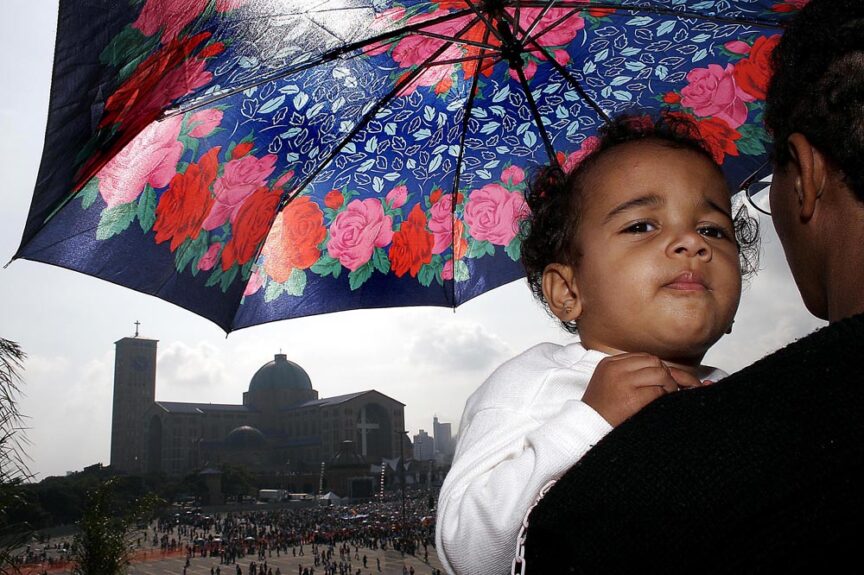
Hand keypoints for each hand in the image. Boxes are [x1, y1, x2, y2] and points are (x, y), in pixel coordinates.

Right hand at [581, 352, 703, 426]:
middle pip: (654, 362)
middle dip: (665, 374)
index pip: (643, 357)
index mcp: (609, 363)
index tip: (661, 380)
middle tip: (665, 389)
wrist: (589, 428)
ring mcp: (623, 382)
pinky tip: (659, 404)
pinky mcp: (632, 399)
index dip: (657, 368)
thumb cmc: (603, 409)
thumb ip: (631, 373)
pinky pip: (658, 391)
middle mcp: (615, 369)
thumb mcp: (610, 383)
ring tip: (665, 396)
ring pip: (660, 373)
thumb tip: (664, 370)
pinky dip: (664, 397)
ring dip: (668, 385)